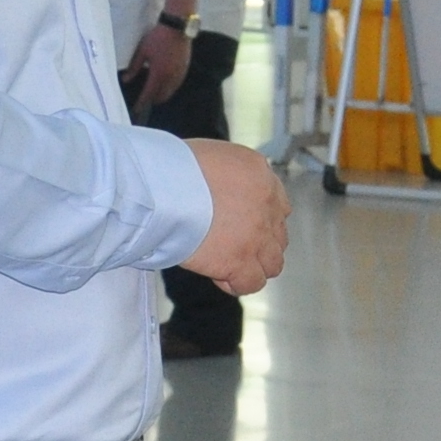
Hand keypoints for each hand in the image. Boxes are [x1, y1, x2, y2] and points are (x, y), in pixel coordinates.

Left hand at [131, 21, 193, 107]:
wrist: (177, 27)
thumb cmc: (157, 38)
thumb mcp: (142, 51)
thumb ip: (134, 67)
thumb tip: (126, 79)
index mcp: (158, 73)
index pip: (149, 93)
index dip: (142, 102)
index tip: (137, 109)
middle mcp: (170, 77)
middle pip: (162, 96)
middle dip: (153, 100)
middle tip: (145, 100)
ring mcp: (179, 73)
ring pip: (170, 91)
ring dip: (162, 94)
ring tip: (154, 92)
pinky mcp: (185, 69)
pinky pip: (176, 84)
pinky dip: (170, 87)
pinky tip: (164, 83)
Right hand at [186, 139, 289, 294]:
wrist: (162, 188)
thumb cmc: (172, 169)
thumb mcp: (211, 157)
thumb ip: (227, 175)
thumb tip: (221, 191)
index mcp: (259, 174)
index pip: (278, 205)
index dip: (261, 221)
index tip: (243, 227)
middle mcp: (267, 204)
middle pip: (278, 236)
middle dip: (259, 244)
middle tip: (234, 246)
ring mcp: (257, 235)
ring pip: (272, 263)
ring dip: (253, 266)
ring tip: (228, 264)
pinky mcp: (240, 260)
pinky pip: (252, 283)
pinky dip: (237, 283)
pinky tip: (219, 276)